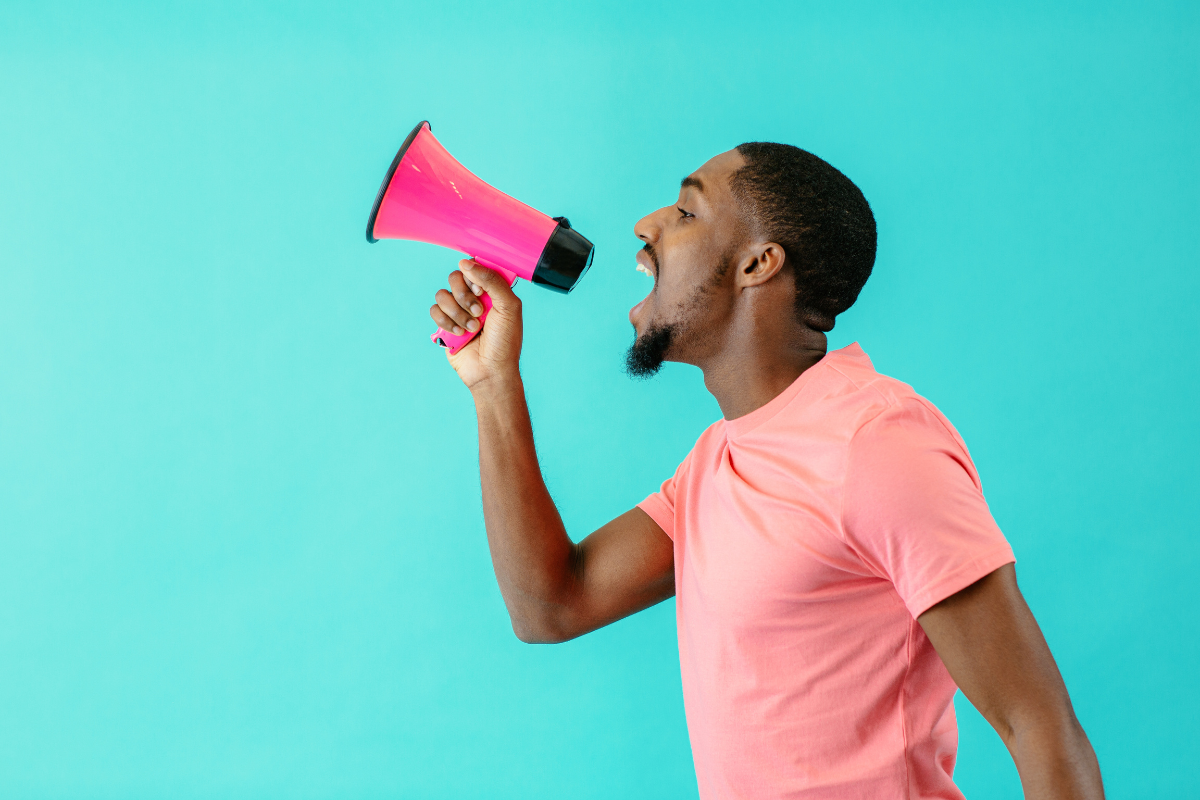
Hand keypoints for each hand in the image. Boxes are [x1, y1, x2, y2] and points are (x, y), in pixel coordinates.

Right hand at [429, 259, 523, 389]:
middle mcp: (473, 298)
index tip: (481, 292)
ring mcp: (457, 311)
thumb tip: (465, 262)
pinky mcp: (445, 325)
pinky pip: (434, 310)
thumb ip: (491, 280)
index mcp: (491, 291)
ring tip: (471, 329)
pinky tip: (460, 334)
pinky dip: (446, 322)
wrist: (491, 371)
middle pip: (454, 278)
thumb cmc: (505, 342)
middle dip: (465, 297)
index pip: (474, 268)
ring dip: (457, 313)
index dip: (473, 277)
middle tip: (479, 313)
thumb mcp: (508, 306)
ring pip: (442, 294)